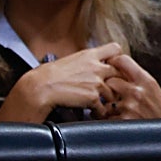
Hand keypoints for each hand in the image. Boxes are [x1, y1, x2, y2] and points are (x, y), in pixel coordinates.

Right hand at [0, 42, 121, 122]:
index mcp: (90, 55)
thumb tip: (92, 65)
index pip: (116, 49)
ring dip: (109, 99)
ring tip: (104, 104)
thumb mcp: (71, 60)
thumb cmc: (49, 75)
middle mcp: (96, 67)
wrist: (40, 87)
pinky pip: (103, 107)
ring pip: (114, 92)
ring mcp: (96, 82)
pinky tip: (95, 112)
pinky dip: (100, 112)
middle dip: (118, 81)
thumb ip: (86, 61)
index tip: (114, 66)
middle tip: (114, 88)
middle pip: (120, 72)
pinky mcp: (93, 97)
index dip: (118, 58)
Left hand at [103, 53, 160, 119]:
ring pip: (106, 102)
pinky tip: (120, 121)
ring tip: (118, 111)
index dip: (113, 62)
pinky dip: (110, 121)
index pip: (122, 60)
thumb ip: (139, 80)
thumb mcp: (155, 89)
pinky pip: (107, 119)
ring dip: (108, 107)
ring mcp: (128, 107)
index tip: (110, 65)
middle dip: (109, 87)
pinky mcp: (122, 122)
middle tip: (112, 93)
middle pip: (109, 80)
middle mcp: (136, 91)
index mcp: (146, 80)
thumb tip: (120, 71)